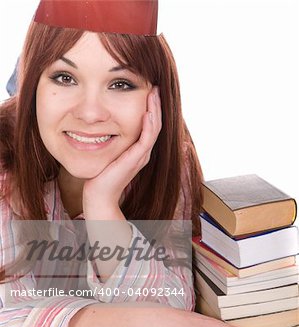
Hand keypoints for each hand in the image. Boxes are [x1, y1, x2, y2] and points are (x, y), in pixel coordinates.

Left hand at [83, 86, 161, 214]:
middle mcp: (143, 152)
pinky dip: (149, 124)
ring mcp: (142, 156)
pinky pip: (147, 138)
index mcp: (138, 149)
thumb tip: (101, 125)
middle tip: (155, 86)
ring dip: (155, 109)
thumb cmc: (100, 175)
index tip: (148, 90)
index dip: (151, 107)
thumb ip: (110, 140)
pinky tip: (147, 111)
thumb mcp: (107, 152)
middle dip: (156, 104)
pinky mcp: (137, 159)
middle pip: (156, 123)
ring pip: (154, 128)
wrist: (99, 195)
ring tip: (154, 92)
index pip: (150, 124)